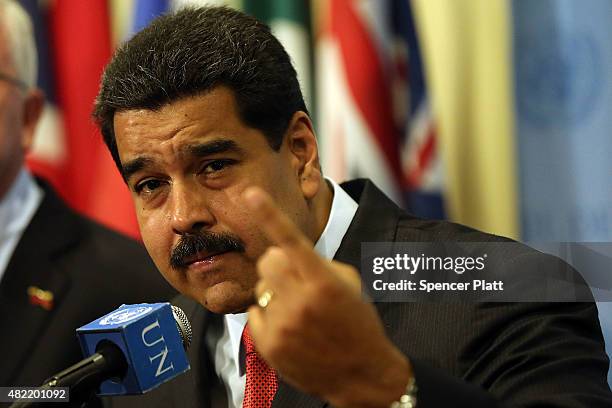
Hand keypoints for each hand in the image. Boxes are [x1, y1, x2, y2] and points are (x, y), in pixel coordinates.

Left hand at [243, 187, 411, 407]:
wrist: (362, 375)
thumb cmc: (359, 324)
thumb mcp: (351, 285)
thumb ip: (319, 264)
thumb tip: (287, 255)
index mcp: (324, 282)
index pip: (291, 240)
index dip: (269, 213)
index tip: (250, 193)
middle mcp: (301, 302)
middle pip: (267, 261)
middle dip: (279, 264)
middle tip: (295, 278)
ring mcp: (283, 325)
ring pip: (261, 287)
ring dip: (276, 291)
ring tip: (298, 308)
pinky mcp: (269, 345)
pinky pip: (255, 313)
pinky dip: (269, 315)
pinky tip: (291, 327)